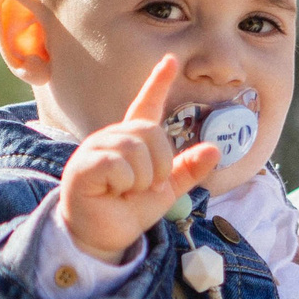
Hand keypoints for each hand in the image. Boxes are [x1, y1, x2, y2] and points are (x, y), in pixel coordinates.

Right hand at [59, 56, 221, 260]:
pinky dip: (125, 184)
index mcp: (133, 140)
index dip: (158, 82)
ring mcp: (96, 148)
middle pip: (150, 131)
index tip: (170, 61)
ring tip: (128, 191)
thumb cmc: (129, 210)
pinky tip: (113, 192)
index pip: (147, 105)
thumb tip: (214, 149)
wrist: (104, 237)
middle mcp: (114, 137)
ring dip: (142, 179)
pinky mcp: (84, 165)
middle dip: (160, 164)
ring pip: (135, 149)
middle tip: (147, 186)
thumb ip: (188, 170)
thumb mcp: (167, 190)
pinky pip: (118, 164)